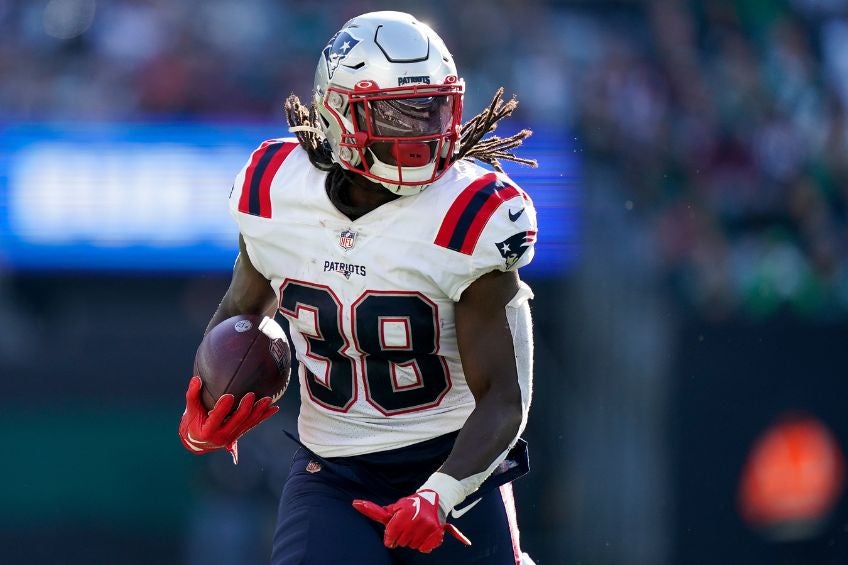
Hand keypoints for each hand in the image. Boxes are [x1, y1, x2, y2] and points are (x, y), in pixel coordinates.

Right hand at [178, 376, 278, 463]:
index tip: (229, 395)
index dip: (222, 408)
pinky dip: (264, 416)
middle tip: (251, 395)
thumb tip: (196, 379)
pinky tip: (274, 408)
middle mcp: (222, 436)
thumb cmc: (193, 423)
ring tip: (267, 399)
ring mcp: (233, 435)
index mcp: (207, 431)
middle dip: (245, 408)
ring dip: (259, 411)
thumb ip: (192, 396)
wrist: (199, 442)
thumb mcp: (191, 411)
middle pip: (236, 421)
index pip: (216, 418)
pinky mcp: (240, 433)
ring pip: (248, 423)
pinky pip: (253, 424)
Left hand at [352, 490, 470, 552]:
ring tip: (416, 529)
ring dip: (412, 541)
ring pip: (412, 545)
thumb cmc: (411, 504)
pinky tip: (424, 535)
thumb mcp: (397, 506)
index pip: (391, 534)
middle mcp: (416, 520)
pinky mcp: (436, 534)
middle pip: (401, 542)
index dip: (389, 538)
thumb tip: (356, 504)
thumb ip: (379, 512)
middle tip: (406, 529)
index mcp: (404, 512)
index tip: (390, 540)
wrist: (435, 500)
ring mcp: (427, 527)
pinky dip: (423, 545)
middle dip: (401, 538)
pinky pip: (423, 548)